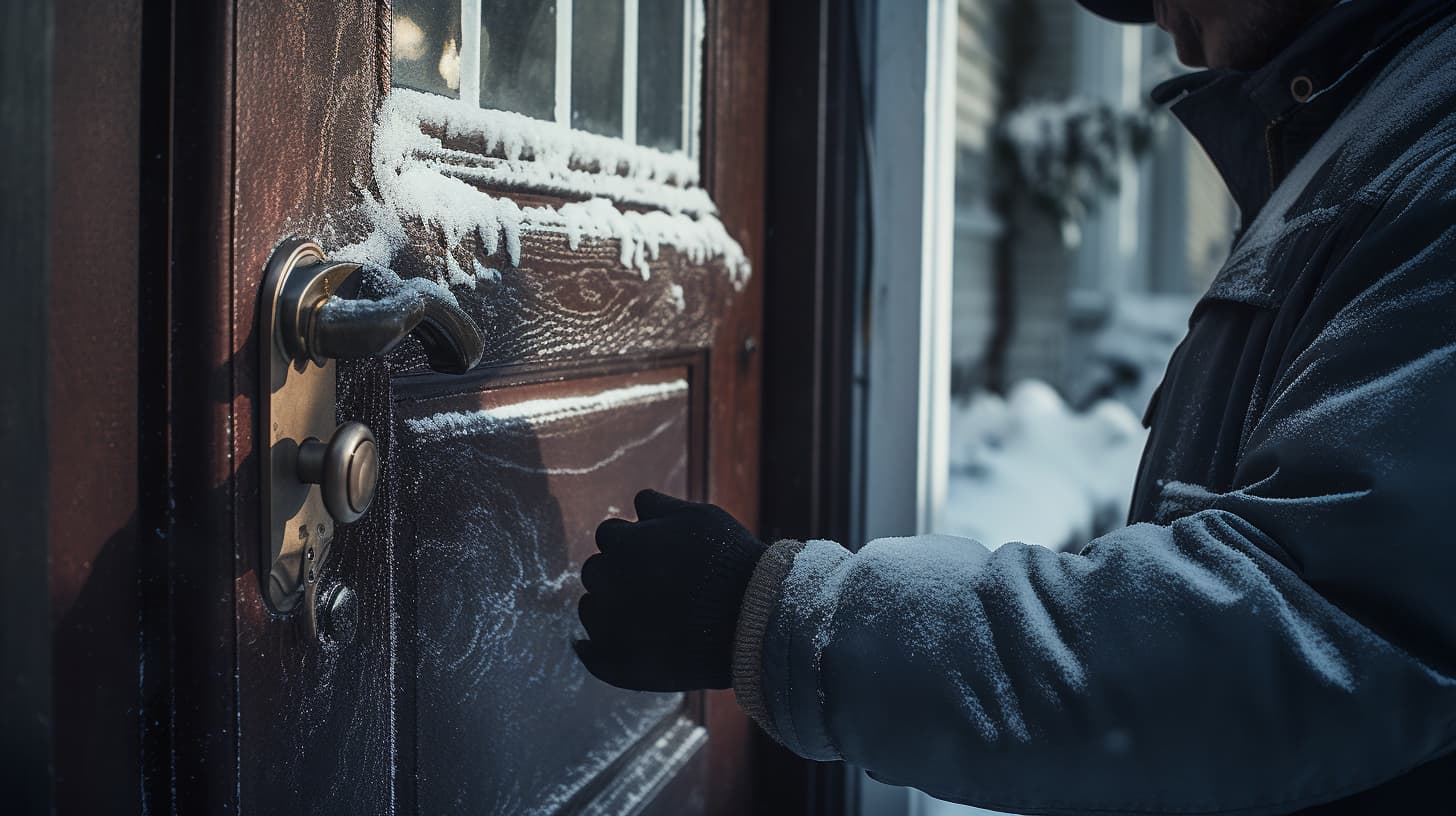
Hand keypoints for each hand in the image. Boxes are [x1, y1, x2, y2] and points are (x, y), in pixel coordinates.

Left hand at [575, 490, 765, 690]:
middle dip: (618, 573)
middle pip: (596, 571)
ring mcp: (609, 624)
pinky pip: (592, 654)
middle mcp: (607, 581)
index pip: (609, 534)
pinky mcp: (618, 663)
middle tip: (653, 584)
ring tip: (650, 615)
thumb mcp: (699, 516)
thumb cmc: (727, 563)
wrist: (751, 620)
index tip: (654, 554)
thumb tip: (636, 503)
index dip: (633, 542)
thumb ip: (660, 507)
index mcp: (623, 543)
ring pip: (591, 609)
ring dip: (609, 608)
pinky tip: (617, 644)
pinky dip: (598, 648)